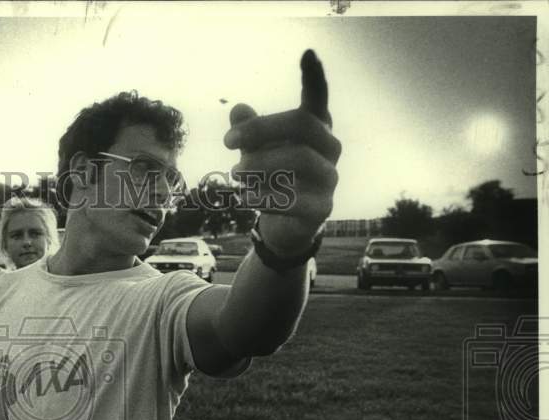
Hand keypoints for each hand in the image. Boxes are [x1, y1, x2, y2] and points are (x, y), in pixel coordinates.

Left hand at [224, 49, 340, 254]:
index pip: (318, 99)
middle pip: (302, 124)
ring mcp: (330, 178)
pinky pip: (293, 197)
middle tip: (226, 141)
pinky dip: (263, 196)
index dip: (314, 77)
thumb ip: (248, 132)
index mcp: (314, 129)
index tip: (307, 53)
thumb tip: (238, 109)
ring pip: (299, 159)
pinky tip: (244, 197)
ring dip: (260, 163)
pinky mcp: (322, 208)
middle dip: (261, 129)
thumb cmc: (271, 179)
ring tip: (235, 173)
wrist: (285, 228)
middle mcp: (329, 149)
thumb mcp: (254, 153)